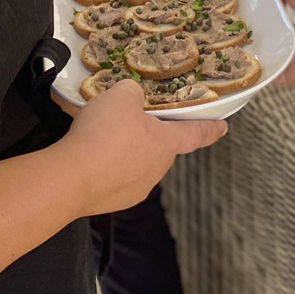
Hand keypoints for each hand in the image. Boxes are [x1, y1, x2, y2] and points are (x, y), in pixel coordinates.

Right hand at [58, 79, 225, 213]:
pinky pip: (116, 177)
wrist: (71, 178)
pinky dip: (108, 166)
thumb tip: (132, 100)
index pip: (196, 134)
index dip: (210, 128)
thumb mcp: (121, 95)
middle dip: (149, 134)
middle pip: (160, 147)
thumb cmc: (103, 134)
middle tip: (129, 120)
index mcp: (165, 143)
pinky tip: (91, 155)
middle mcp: (156, 169)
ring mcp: (136, 189)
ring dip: (125, 151)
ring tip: (102, 137)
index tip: (223, 127)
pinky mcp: (114, 201)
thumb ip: (133, 92)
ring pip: (136, 162)